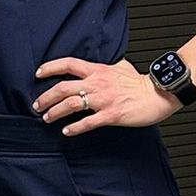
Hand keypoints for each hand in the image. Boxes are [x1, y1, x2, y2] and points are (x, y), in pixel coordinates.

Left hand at [32, 57, 178, 134]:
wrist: (158, 93)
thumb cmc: (140, 82)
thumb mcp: (120, 66)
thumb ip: (103, 67)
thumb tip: (95, 67)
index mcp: (98, 70)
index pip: (68, 64)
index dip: (50, 67)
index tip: (38, 73)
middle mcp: (97, 83)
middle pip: (63, 87)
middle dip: (46, 97)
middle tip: (37, 105)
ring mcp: (103, 99)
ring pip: (70, 104)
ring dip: (54, 112)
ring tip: (47, 118)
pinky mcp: (111, 115)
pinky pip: (87, 122)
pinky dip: (74, 128)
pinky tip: (66, 131)